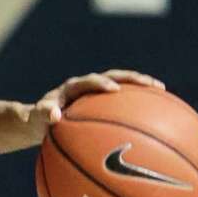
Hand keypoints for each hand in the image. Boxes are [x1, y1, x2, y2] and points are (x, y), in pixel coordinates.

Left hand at [29, 69, 165, 140]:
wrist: (39, 120)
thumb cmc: (37, 121)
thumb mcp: (35, 119)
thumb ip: (42, 115)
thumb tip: (54, 116)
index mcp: (71, 88)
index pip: (88, 81)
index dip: (101, 84)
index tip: (113, 90)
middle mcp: (86, 85)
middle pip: (113, 76)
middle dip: (131, 78)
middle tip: (150, 84)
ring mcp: (97, 91)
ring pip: (122, 83)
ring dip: (140, 85)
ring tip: (162, 90)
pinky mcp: (103, 99)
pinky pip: (123, 98)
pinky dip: (138, 101)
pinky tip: (156, 111)